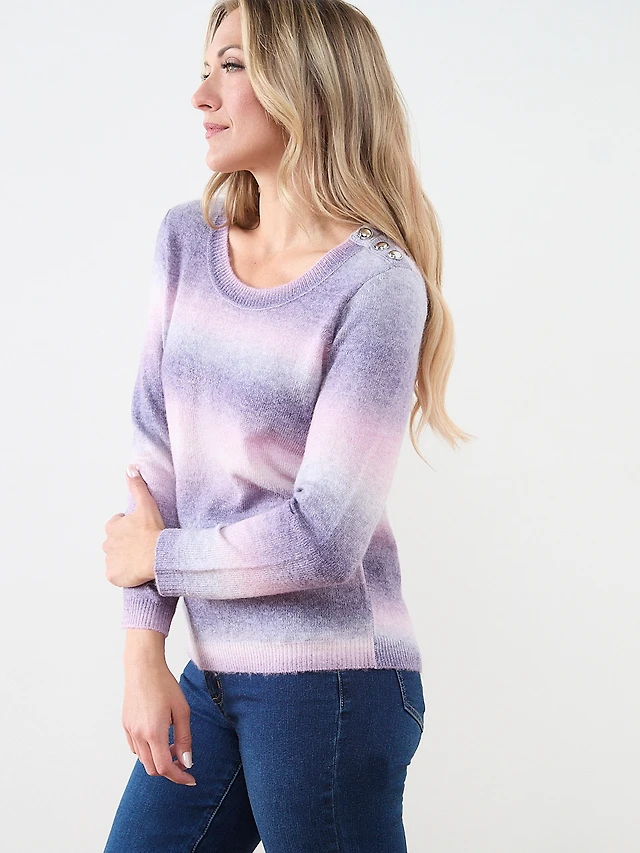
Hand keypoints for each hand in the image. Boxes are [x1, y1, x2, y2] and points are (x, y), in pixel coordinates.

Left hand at [103, 465, 164, 587]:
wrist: (158, 556)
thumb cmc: (153, 531)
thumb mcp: (146, 504)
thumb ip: (137, 486)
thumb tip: (130, 468)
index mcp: (112, 527)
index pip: (116, 526)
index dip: (129, 528)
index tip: (141, 531)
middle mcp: (107, 544)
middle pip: (115, 543)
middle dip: (126, 544)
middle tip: (142, 545)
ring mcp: (109, 561)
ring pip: (116, 559)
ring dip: (125, 559)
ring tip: (141, 558)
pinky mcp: (112, 576)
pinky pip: (116, 575)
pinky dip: (124, 574)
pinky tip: (136, 571)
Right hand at [123, 657, 195, 785]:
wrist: (143, 667)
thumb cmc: (165, 685)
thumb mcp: (182, 711)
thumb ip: (185, 738)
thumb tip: (187, 762)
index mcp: (154, 733)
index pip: (165, 768)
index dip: (179, 778)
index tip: (191, 779)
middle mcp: (138, 735)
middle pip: (153, 769)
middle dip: (170, 770)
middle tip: (184, 759)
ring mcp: (129, 731)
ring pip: (143, 760)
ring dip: (159, 760)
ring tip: (173, 743)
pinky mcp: (125, 725)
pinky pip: (136, 748)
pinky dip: (148, 751)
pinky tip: (159, 736)